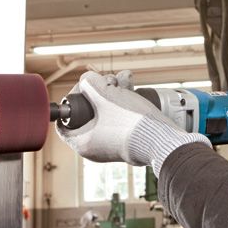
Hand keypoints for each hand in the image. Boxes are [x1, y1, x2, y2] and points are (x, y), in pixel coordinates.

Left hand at [55, 70, 209, 174]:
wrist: (162, 138)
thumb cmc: (130, 122)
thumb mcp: (104, 96)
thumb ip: (89, 84)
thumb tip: (86, 80)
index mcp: (83, 143)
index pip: (64, 122)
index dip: (73, 99)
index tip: (84, 88)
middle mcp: (96, 147)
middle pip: (89, 112)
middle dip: (100, 90)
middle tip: (109, 81)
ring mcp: (113, 144)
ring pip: (107, 112)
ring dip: (115, 92)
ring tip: (125, 79)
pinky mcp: (128, 140)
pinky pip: (120, 118)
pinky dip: (125, 103)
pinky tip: (133, 88)